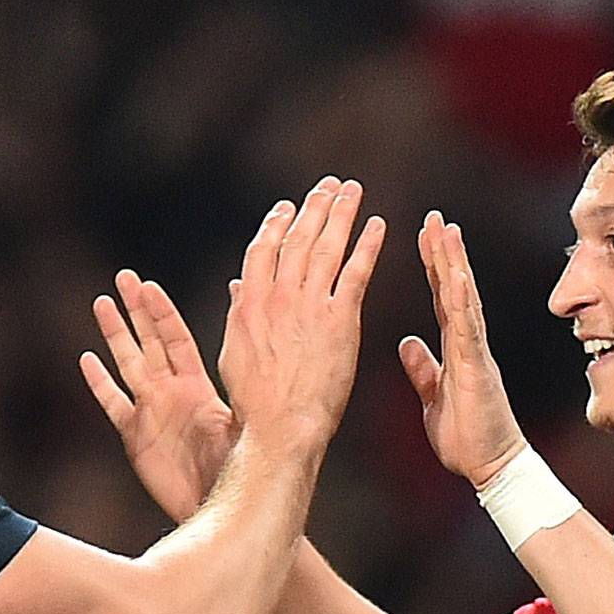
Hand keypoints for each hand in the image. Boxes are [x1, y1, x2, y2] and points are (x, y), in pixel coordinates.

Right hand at [81, 271, 236, 523]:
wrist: (224, 506)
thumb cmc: (241, 463)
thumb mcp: (243, 413)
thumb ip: (243, 374)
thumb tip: (258, 354)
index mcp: (197, 385)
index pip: (176, 338)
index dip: (161, 312)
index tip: (148, 285)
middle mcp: (172, 394)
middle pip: (149, 343)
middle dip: (136, 310)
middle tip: (123, 277)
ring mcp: (151, 413)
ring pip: (128, 365)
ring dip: (115, 335)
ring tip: (101, 303)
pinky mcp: (135, 437)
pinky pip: (114, 404)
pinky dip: (100, 383)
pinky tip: (87, 360)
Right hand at [218, 177, 385, 449]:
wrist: (281, 427)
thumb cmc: (255, 401)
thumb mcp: (235, 352)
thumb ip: (239, 313)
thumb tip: (238, 287)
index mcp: (250, 302)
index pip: (263, 249)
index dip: (277, 224)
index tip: (288, 206)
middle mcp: (279, 296)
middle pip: (298, 239)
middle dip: (314, 207)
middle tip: (329, 185)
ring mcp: (310, 305)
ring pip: (327, 247)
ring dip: (341, 214)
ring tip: (352, 192)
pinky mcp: (341, 320)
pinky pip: (357, 272)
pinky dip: (368, 245)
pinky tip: (378, 226)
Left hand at [404, 212, 527, 487]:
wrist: (491, 466)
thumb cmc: (467, 437)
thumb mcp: (433, 397)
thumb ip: (423, 368)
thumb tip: (407, 344)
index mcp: (455, 348)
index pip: (442, 297)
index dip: (432, 266)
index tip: (422, 236)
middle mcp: (468, 342)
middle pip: (454, 287)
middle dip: (443, 251)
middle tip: (433, 217)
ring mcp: (475, 351)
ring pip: (464, 298)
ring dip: (454, 264)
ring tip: (445, 230)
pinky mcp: (477, 366)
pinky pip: (469, 328)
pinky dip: (463, 300)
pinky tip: (456, 276)